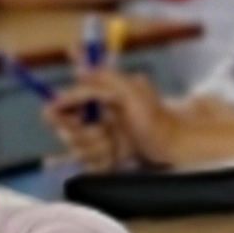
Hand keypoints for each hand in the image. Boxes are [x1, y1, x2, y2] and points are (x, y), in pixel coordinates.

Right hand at [50, 65, 164, 170]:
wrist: (174, 143)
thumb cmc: (155, 115)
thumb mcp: (131, 91)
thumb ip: (104, 77)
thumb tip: (79, 67)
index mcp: (91, 102)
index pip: (58, 107)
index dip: (60, 111)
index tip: (68, 115)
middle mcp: (89, 121)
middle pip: (65, 132)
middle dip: (85, 133)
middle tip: (105, 131)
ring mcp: (95, 141)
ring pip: (78, 150)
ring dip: (99, 147)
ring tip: (119, 142)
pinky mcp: (103, 160)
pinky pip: (90, 165)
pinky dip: (105, 161)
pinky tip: (119, 155)